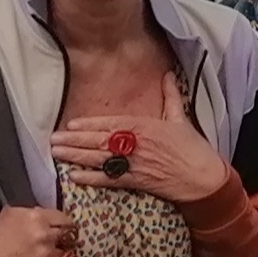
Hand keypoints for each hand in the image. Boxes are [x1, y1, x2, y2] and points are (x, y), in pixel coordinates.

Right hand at [0, 206, 79, 256]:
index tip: (61, 230)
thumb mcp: (10, 214)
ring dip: (61, 255)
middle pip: (69, 236)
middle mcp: (44, 235)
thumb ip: (32, 213)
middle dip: (64, 240)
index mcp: (36, 217)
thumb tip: (47, 216)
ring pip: (67, 254)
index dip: (63, 225)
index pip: (65, 219)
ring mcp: (46, 256)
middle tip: (59, 243)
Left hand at [50, 70, 227, 203]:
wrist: (204, 178)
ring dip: (76, 156)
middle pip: (99, 141)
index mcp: (145, 126)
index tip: (72, 124)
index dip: (90, 124)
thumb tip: (168, 75)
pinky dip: (91, 178)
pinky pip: (109, 179)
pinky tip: (74, 177)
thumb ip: (171, 96)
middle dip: (75, 140)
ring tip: (57, 154)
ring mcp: (135, 163)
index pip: (111, 123)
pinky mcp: (137, 181)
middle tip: (54, 140)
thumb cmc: (194, 149)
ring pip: (99, 158)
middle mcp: (136, 144)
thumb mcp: (181, 118)